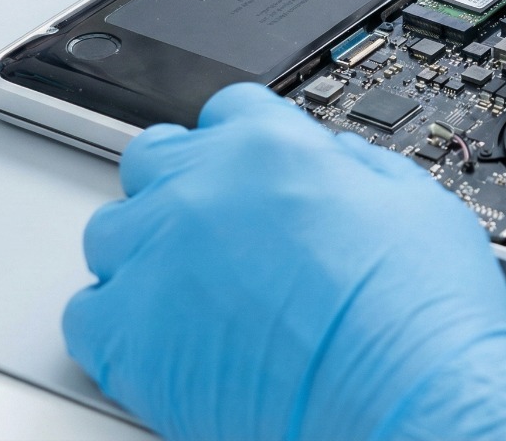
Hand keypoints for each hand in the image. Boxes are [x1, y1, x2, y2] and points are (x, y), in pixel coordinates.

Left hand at [64, 83, 505, 440]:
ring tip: (183, 282)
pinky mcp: (131, 340)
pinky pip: (86, 314)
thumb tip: (333, 164)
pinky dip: (112, 320)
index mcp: (272, 146)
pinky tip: (155, 334)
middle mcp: (205, 190)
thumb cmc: (419, 308)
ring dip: (142, 246)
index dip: (243, 137)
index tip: (248, 165)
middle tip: (212, 219)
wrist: (404, 394)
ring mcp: (160, 261)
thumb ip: (355, 165)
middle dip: (182, 179)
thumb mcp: (412, 195)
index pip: (228, 110)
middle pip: (155, 156)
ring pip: (111, 230)